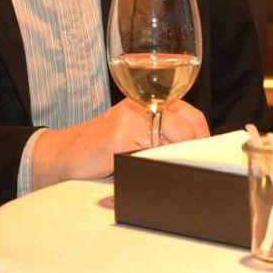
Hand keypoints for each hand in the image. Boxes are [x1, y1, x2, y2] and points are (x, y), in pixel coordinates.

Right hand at [29, 99, 211, 188]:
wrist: (64, 153)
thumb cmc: (102, 147)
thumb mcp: (134, 135)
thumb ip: (160, 136)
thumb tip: (195, 154)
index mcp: (148, 101)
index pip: (191, 115)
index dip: (203, 137)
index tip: (208, 155)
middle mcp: (140, 104)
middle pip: (185, 127)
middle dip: (192, 151)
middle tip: (192, 168)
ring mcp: (129, 118)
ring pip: (169, 141)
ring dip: (174, 160)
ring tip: (169, 170)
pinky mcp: (118, 136)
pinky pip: (148, 152)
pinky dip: (154, 165)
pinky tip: (148, 171)